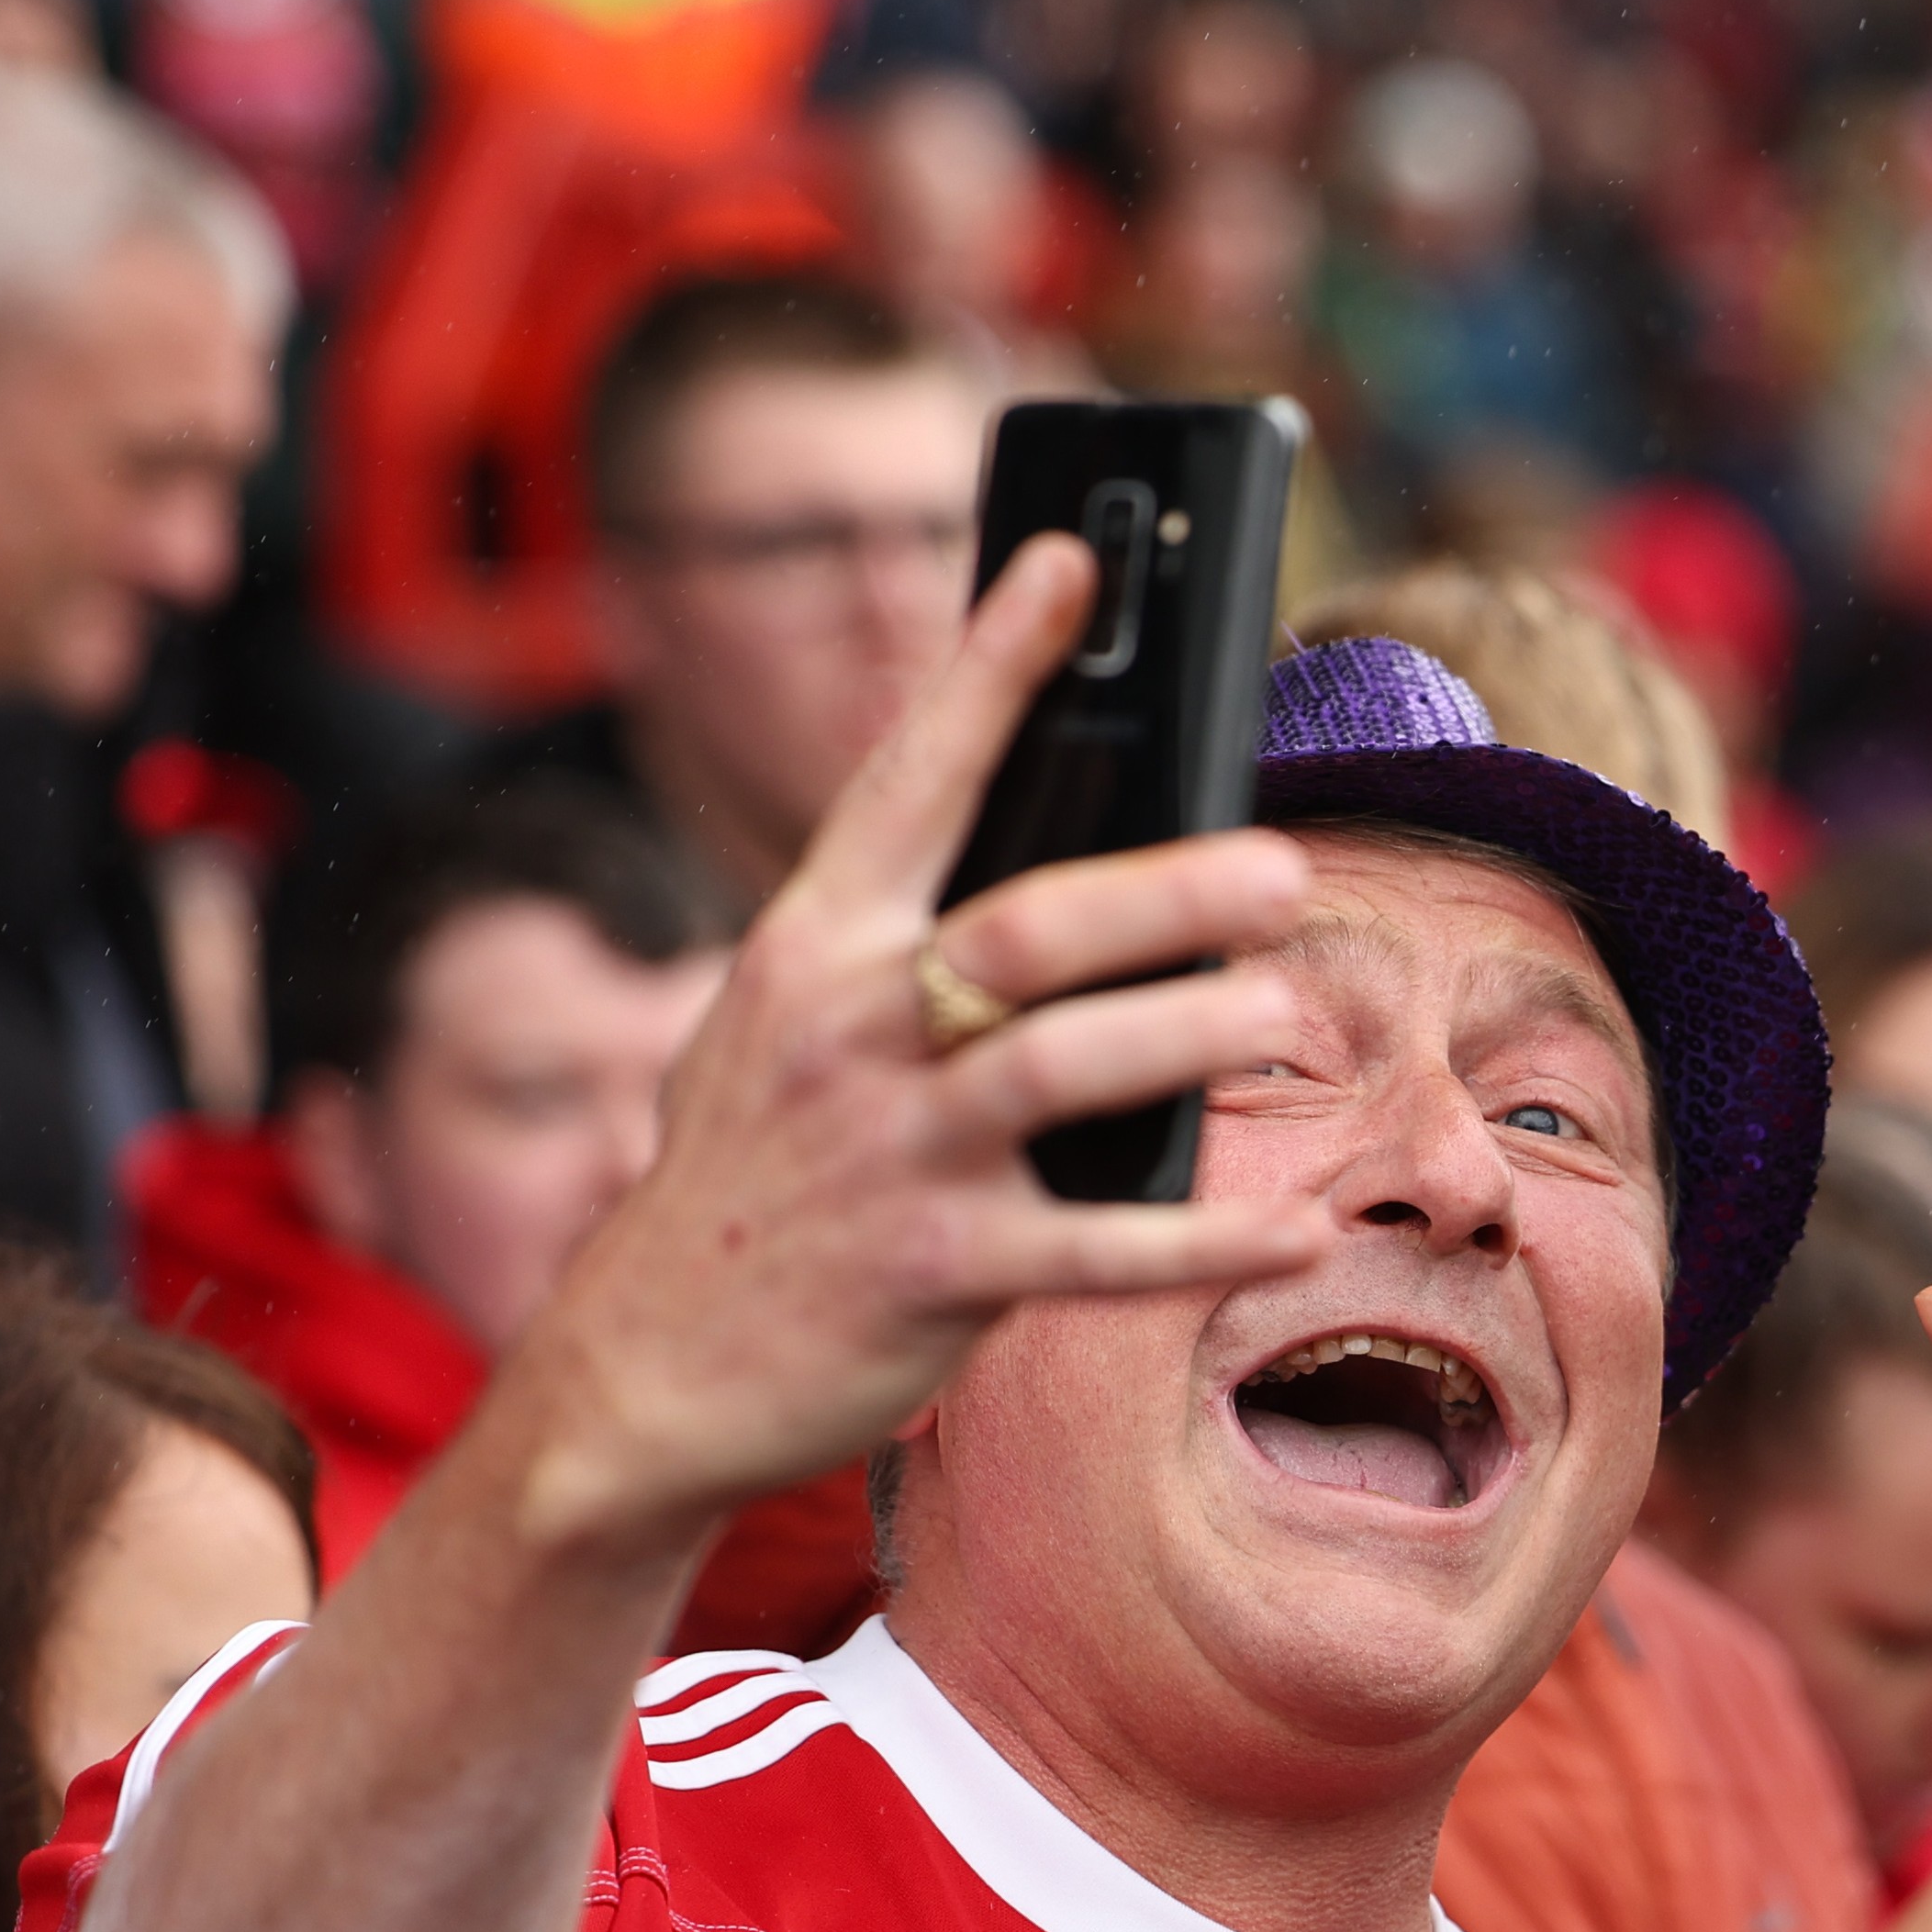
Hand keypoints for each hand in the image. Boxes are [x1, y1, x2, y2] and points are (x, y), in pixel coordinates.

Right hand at [498, 535, 1331, 1555]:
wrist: (635, 1369)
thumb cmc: (755, 1174)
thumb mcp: (778, 1027)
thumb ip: (890, 945)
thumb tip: (1049, 861)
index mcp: (814, 946)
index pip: (910, 774)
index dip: (994, 663)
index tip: (1076, 563)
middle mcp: (850, 1031)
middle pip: (1025, 928)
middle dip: (1159, 891)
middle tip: (1277, 865)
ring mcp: (893, 1151)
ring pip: (1064, 1069)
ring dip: (1188, 1037)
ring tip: (1286, 1012)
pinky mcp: (935, 1271)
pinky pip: (1098, 1250)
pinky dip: (1206, 1241)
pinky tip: (1296, 1230)